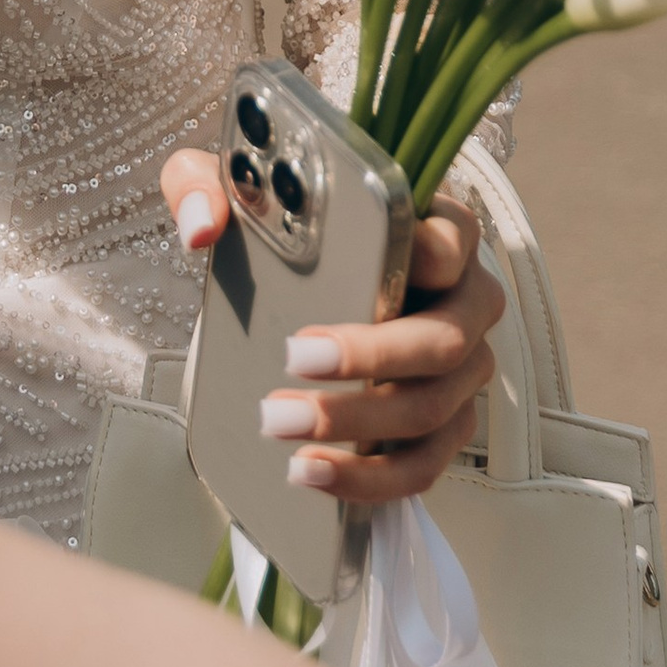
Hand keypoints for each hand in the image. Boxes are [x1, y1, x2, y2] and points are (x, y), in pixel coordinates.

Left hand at [162, 151, 500, 502]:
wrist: (298, 288)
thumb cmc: (286, 231)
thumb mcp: (237, 194)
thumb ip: (206, 187)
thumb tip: (201, 227)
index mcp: (437, 231)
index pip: (452, 240)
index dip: (423, 254)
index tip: (363, 270)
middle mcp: (465, 302)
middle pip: (443, 340)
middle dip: (369, 356)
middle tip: (293, 358)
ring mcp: (461, 371)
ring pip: (430, 410)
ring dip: (356, 425)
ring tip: (277, 422)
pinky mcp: (441, 426)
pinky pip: (422, 466)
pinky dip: (367, 479)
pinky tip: (306, 471)